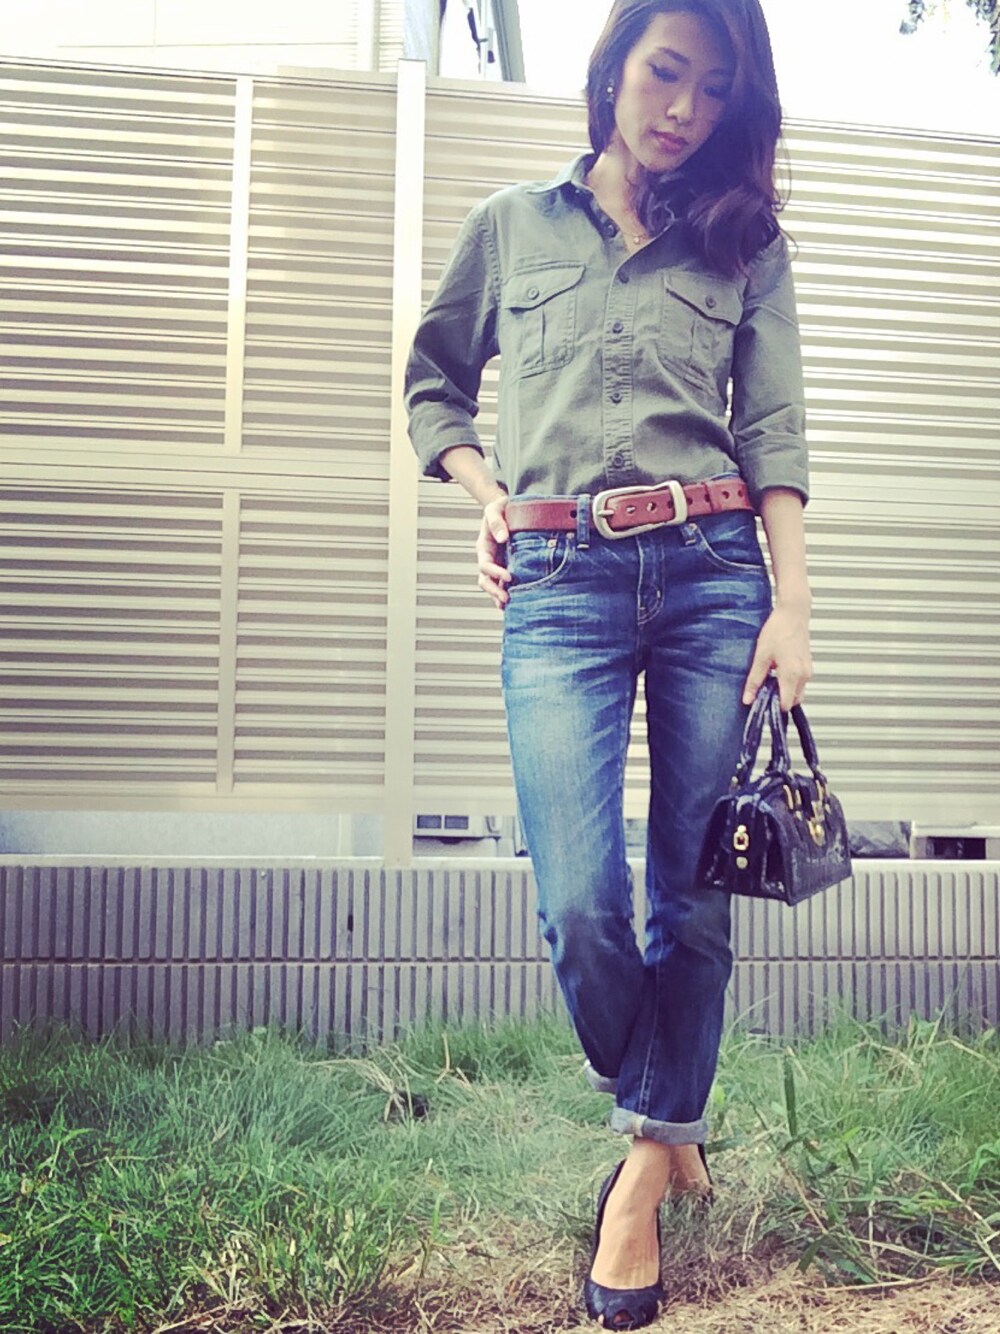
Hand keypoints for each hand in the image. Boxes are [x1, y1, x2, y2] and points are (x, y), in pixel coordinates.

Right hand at [476, 493, 510, 609]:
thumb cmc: (502, 507)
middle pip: (485, 579)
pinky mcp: (508, 567)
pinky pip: (504, 584)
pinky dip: (507, 594)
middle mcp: (489, 558)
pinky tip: (515, 604)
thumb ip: (497, 521)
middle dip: (494, 590)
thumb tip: (503, 538)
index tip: (508, 576)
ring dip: (499, 596)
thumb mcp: (496, 508)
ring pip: (493, 585)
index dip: (495, 572)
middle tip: (507, 599)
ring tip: (509, 606)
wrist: (510, 508)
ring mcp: (498, 564)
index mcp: (484, 546)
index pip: (485, 564)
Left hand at [742, 603, 811, 710]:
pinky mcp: (808, 665)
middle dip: (779, 700)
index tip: (761, 702)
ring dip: (784, 691)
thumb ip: (754, 680)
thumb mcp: (761, 656)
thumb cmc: (778, 630)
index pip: (786, 705)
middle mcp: (804, 675)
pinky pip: (800, 682)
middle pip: (793, 701)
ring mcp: (808, 670)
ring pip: (797, 692)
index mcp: (792, 674)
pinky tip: (777, 671)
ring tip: (770, 678)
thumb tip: (748, 699)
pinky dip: (789, 683)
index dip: (773, 707)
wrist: (793, 613)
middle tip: (763, 690)